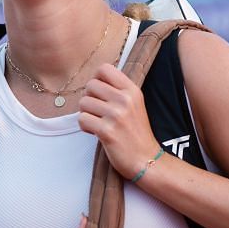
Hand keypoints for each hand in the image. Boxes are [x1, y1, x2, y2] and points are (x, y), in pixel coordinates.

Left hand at [77, 63, 161, 179]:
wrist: (146, 159)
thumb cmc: (135, 132)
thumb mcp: (134, 104)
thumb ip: (117, 90)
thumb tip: (94, 79)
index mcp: (132, 90)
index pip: (104, 68)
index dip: (96, 79)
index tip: (99, 93)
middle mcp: (125, 100)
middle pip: (90, 85)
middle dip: (89, 98)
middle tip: (98, 112)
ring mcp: (116, 115)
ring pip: (83, 102)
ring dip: (86, 114)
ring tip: (98, 123)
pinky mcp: (106, 131)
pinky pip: (82, 119)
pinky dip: (85, 127)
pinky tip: (96, 132)